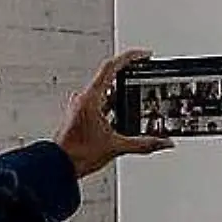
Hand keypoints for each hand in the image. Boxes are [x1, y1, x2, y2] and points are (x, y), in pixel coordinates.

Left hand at [57, 49, 173, 177]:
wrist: (57, 166)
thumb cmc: (76, 153)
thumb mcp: (116, 147)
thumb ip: (144, 144)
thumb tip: (163, 142)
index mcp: (91, 98)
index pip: (112, 67)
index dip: (130, 58)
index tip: (144, 55)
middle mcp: (84, 99)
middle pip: (110, 78)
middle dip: (129, 78)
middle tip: (144, 78)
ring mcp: (81, 107)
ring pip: (105, 93)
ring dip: (121, 96)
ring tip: (136, 103)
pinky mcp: (80, 117)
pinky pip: (99, 105)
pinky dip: (112, 108)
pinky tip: (121, 119)